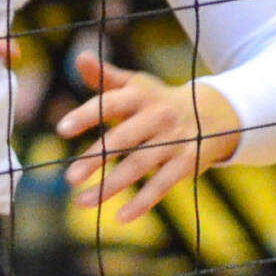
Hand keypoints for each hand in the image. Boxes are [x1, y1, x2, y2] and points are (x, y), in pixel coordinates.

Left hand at [56, 51, 239, 222]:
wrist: (214, 113)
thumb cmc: (160, 101)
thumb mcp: (137, 86)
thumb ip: (106, 77)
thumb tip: (79, 57)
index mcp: (142, 95)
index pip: (111, 102)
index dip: (87, 115)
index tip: (61, 130)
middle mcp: (158, 115)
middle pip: (124, 138)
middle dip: (96, 157)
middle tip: (69, 178)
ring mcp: (175, 140)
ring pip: (140, 165)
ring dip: (111, 186)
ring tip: (81, 203)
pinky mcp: (187, 162)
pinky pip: (162, 185)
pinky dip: (142, 202)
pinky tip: (120, 217)